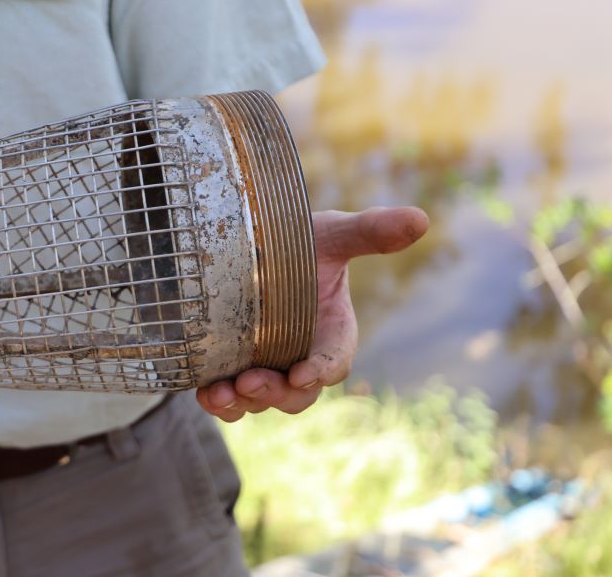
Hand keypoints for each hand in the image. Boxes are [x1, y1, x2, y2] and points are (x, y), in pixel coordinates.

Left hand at [196, 206, 428, 421]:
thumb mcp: (332, 233)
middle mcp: (300, 356)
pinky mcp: (232, 367)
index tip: (304, 374)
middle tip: (251, 383)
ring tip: (221, 394)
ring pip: (259, 402)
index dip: (321, 371)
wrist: (250, 238)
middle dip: (275, 395)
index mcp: (331, 332)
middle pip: (296, 394)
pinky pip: (228, 397)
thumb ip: (370, 231)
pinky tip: (204, 394)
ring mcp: (265, 366)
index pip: (333, 362)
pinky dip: (217, 401)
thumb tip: (419, 219)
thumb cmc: (298, 237)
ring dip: (242, 404)